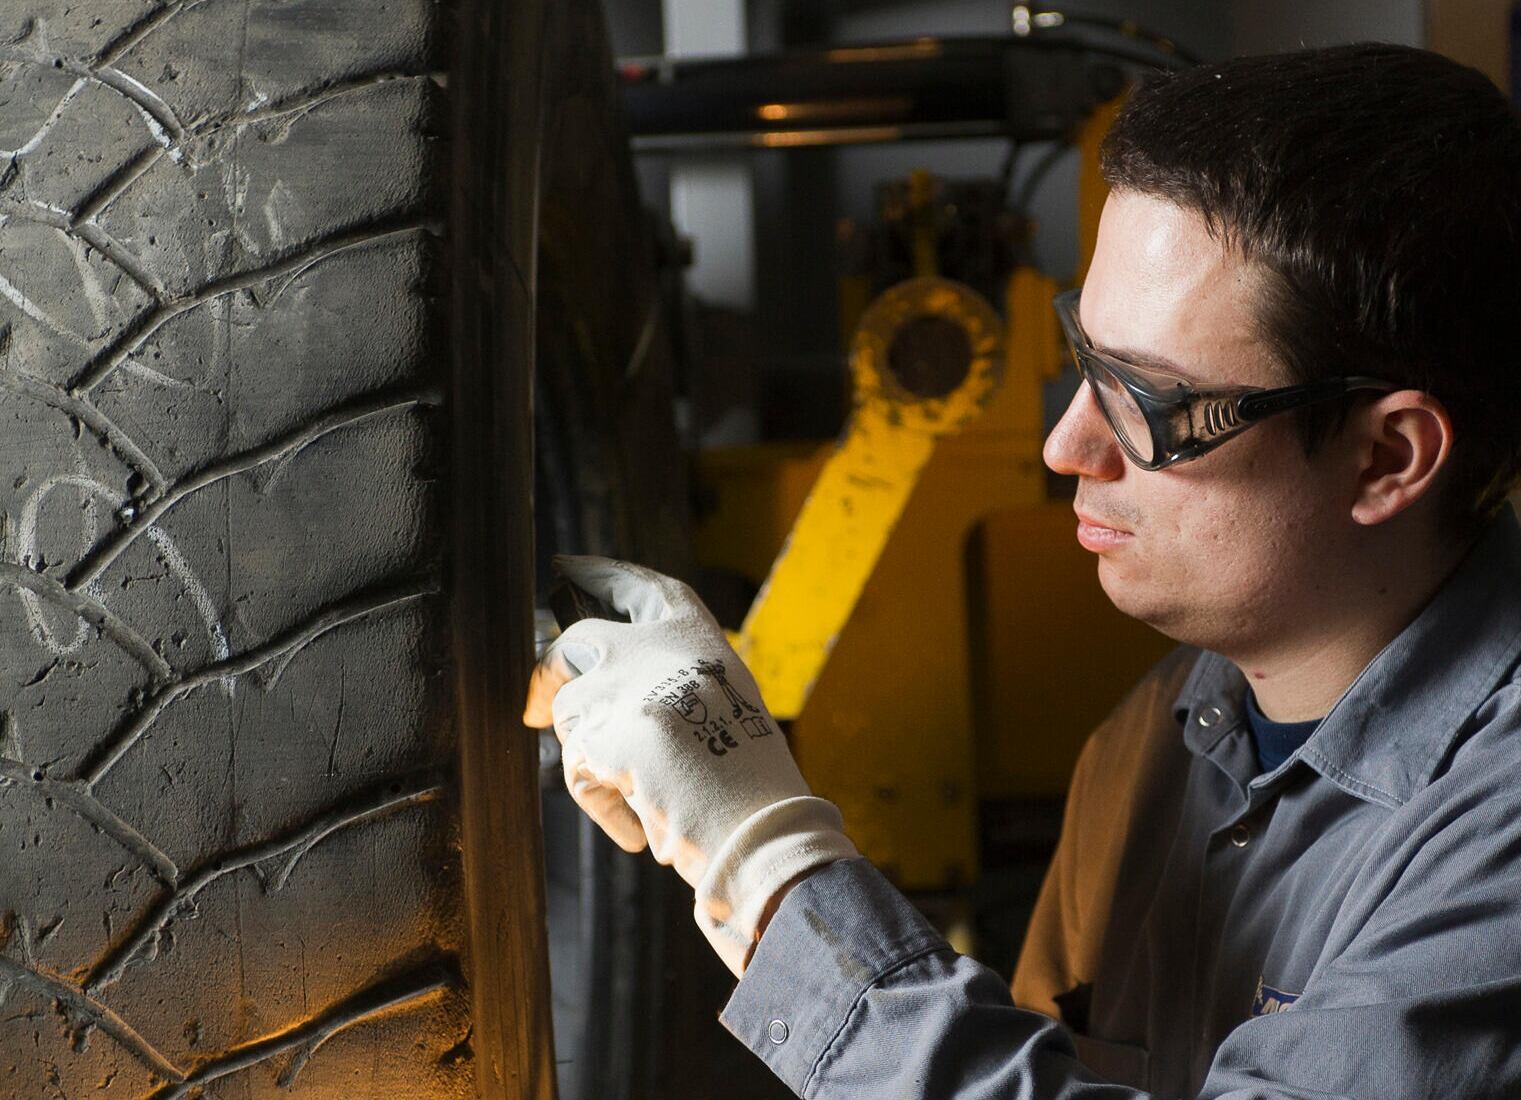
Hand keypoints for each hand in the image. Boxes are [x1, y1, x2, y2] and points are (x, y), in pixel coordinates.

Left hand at [523, 556, 857, 975]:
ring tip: (635, 792)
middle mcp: (650, 646)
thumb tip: (618, 702)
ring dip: (588, 754)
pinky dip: (603, 803)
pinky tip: (637, 831)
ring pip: (569, 711)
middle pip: (578, 641)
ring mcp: (615, 685)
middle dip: (551, 671)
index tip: (567, 569)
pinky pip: (579, 770)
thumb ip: (677, 684)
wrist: (753, 815)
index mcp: (694, 634)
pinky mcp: (591, 733)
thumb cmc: (752, 774)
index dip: (602, 575)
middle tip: (537, 705)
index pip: (641, 587)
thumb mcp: (727, 701)